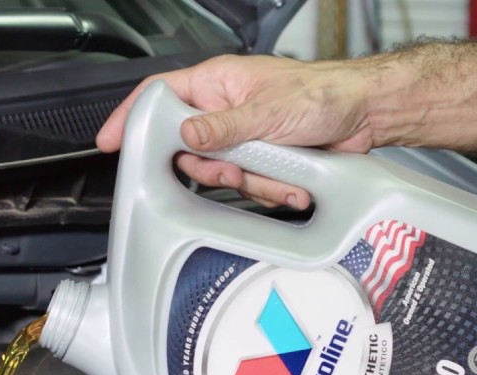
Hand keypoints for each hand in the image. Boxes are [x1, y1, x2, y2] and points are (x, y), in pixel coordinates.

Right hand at [96, 54, 378, 207]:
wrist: (365, 114)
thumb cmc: (323, 93)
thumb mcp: (267, 111)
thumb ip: (222, 128)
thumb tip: (185, 134)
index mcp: (217, 82)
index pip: (159, 95)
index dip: (131, 117)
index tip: (111, 140)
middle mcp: (224, 109)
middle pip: (188, 148)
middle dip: (213, 168)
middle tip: (232, 170)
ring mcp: (242, 136)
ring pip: (220, 172)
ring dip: (250, 181)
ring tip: (278, 173)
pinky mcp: (261, 159)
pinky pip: (248, 184)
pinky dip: (270, 189)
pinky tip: (292, 182)